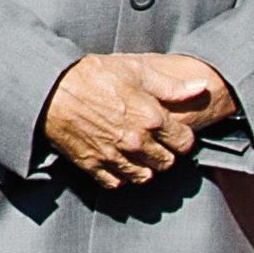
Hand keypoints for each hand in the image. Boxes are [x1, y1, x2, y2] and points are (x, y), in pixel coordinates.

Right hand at [40, 55, 219, 188]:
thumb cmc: (94, 74)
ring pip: (144, 177)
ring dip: (146, 167)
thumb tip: (202, 87)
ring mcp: (115, 156)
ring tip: (139, 153)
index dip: (182, 137)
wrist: (51, 89)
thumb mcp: (136, 69)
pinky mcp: (93, 165)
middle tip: (156, 142)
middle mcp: (137, 142)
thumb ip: (172, 85)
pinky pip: (116, 183)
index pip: (185, 143)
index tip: (174, 131)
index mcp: (152, 118)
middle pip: (167, 163)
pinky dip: (120, 176)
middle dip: (165, 153)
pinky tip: (118, 161)